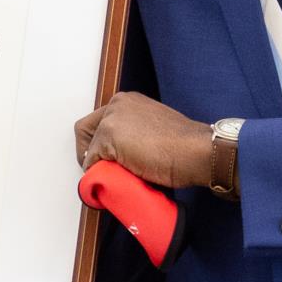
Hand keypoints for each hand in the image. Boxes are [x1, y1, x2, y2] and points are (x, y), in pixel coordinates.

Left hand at [75, 91, 215, 189]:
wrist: (197, 152)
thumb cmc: (183, 148)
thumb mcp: (153, 133)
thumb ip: (132, 137)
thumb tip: (116, 159)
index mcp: (128, 101)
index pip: (97, 122)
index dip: (96, 145)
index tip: (104, 162)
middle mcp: (118, 103)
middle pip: (84, 131)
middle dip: (89, 154)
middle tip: (101, 172)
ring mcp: (112, 118)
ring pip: (88, 149)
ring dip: (97, 166)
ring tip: (116, 178)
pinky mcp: (109, 135)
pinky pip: (91, 161)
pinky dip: (98, 174)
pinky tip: (117, 179)